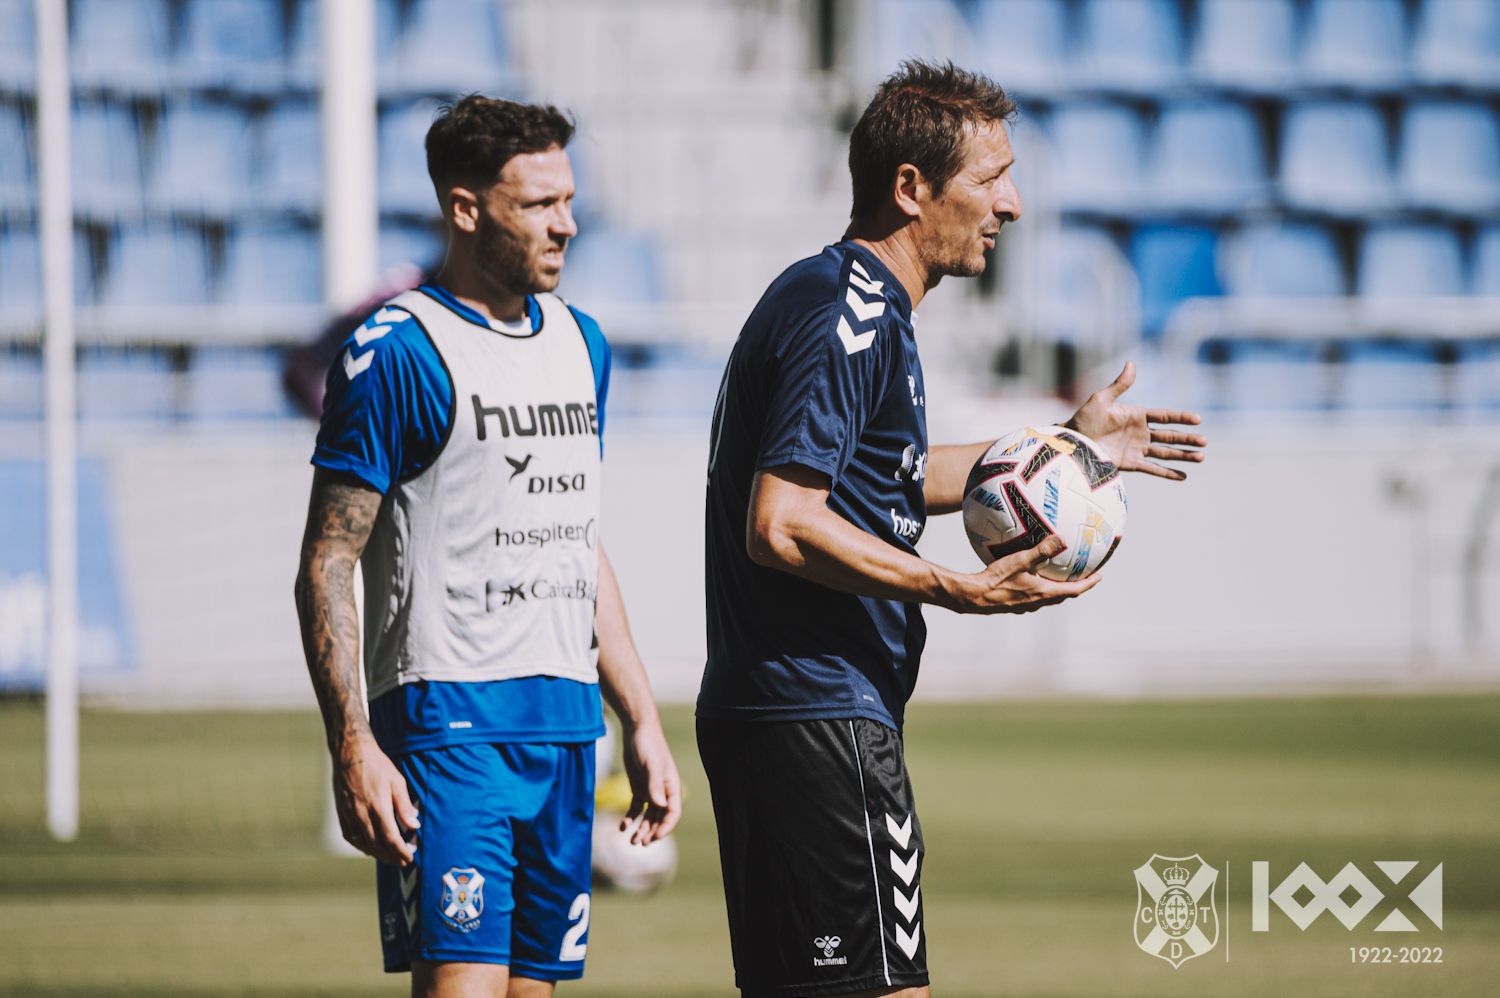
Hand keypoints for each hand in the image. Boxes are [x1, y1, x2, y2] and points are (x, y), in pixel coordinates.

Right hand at [332, 731, 419, 865]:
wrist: (351, 754)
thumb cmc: (378, 766)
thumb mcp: (397, 782)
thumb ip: (405, 806)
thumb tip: (415, 825)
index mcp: (378, 806)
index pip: (391, 838)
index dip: (400, 851)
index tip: (410, 857)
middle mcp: (361, 814)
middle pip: (377, 845)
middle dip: (391, 857)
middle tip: (403, 861)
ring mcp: (349, 815)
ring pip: (363, 844)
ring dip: (378, 854)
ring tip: (390, 857)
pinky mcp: (341, 814)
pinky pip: (351, 837)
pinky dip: (362, 846)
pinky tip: (371, 848)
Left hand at [619, 718, 681, 845]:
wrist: (637, 729)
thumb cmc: (647, 745)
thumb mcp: (650, 765)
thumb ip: (655, 785)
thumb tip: (660, 806)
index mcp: (671, 787)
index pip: (672, 813)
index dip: (665, 828)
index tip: (655, 838)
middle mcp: (663, 791)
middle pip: (660, 818)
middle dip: (652, 833)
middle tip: (640, 844)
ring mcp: (651, 790)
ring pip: (648, 816)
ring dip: (642, 829)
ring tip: (631, 841)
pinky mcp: (638, 787)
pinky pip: (636, 808)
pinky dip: (630, 818)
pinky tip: (622, 827)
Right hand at [946, 536, 1100, 613]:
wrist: (974, 596)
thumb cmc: (997, 579)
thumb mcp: (1020, 561)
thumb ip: (1040, 550)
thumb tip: (1061, 539)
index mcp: (1043, 593)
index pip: (1073, 590)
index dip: (1088, 584)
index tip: (1099, 577)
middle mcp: (1037, 602)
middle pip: (1062, 595)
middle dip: (1075, 586)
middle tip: (1084, 577)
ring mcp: (1025, 605)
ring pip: (1048, 597)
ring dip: (1057, 588)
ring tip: (1059, 576)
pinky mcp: (1014, 603)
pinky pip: (1033, 595)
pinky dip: (1040, 587)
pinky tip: (1030, 577)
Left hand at [1066, 361, 1205, 479]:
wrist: (1071, 442)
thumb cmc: (1084, 419)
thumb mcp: (1101, 399)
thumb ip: (1120, 385)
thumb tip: (1132, 364)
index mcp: (1137, 415)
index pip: (1165, 416)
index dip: (1181, 417)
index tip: (1198, 419)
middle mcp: (1141, 432)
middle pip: (1170, 436)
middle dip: (1188, 439)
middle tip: (1205, 441)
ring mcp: (1137, 449)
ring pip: (1165, 453)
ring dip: (1183, 455)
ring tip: (1201, 458)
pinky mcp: (1130, 463)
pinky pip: (1152, 468)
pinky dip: (1167, 473)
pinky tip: (1183, 476)